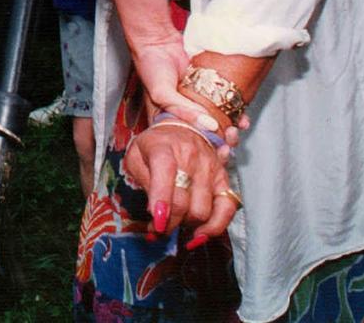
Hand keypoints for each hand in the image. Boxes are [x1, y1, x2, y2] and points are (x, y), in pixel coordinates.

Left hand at [121, 122, 238, 245]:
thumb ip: (142, 180)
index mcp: (164, 147)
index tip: (157, 222)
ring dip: (185, 226)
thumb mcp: (136, 156)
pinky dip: (214, 228)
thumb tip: (155, 212)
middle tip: (157, 229)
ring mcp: (210, 169)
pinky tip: (199, 235)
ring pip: (202, 211)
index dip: (161, 201)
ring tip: (174, 224)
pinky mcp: (224, 180)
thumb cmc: (155, 146)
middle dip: (168, 223)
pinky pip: (227, 209)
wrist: (182, 129)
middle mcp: (191, 157)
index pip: (165, 172)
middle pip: (183, 201)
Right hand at [127, 31, 240, 144]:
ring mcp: (197, 102)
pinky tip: (241, 112)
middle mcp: (184, 114)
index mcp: (169, 121)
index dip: (206, 147)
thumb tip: (210, 124)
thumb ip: (183, 110)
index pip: (190, 141)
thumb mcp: (162, 93)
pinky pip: (223, 102)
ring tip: (239, 126)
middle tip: (232, 137)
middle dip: (222, 139)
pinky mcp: (208, 89)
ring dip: (231, 126)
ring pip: (217, 119)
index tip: (221, 149)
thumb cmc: (150, 68)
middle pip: (206, 133)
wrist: (158, 41)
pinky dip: (234, 109)